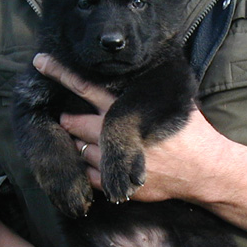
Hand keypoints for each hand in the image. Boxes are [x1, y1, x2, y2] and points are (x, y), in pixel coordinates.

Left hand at [33, 53, 224, 203]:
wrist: (205, 170)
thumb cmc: (192, 134)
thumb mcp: (172, 104)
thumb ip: (149, 94)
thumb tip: (140, 76)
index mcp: (127, 110)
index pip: (87, 87)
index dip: (62, 74)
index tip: (41, 63)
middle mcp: (116, 134)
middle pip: (74, 123)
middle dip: (69, 121)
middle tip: (71, 120)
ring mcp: (115, 160)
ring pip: (80, 151)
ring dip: (81, 146)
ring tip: (92, 144)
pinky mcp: (118, 184)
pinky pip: (90, 176)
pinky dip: (90, 170)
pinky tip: (104, 163)